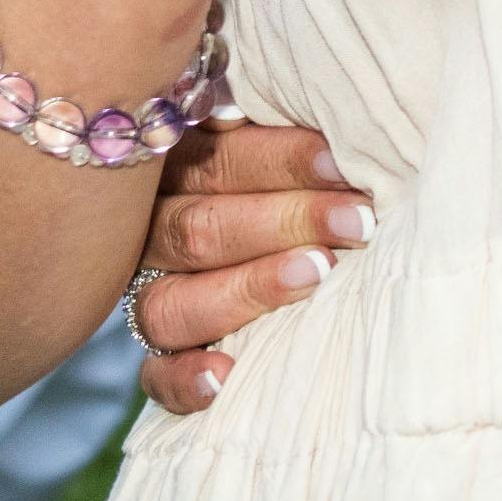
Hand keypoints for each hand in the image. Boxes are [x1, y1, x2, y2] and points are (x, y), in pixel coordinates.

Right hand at [127, 120, 374, 411]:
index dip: (282, 160)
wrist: (241, 224)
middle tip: (355, 222)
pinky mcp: (156, 353)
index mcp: (172, 162)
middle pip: (199, 227)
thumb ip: (281, 124)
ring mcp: (146, 293)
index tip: (344, 165)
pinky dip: (184, 379)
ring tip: (315, 276)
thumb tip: (343, 121)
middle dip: (286, 222)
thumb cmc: (286, 171)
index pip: (217, 158)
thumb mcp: (271, 132)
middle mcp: (148, 229)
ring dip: (246, 289)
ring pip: (171, 302)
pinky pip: (153, 374)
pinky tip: (224, 375)